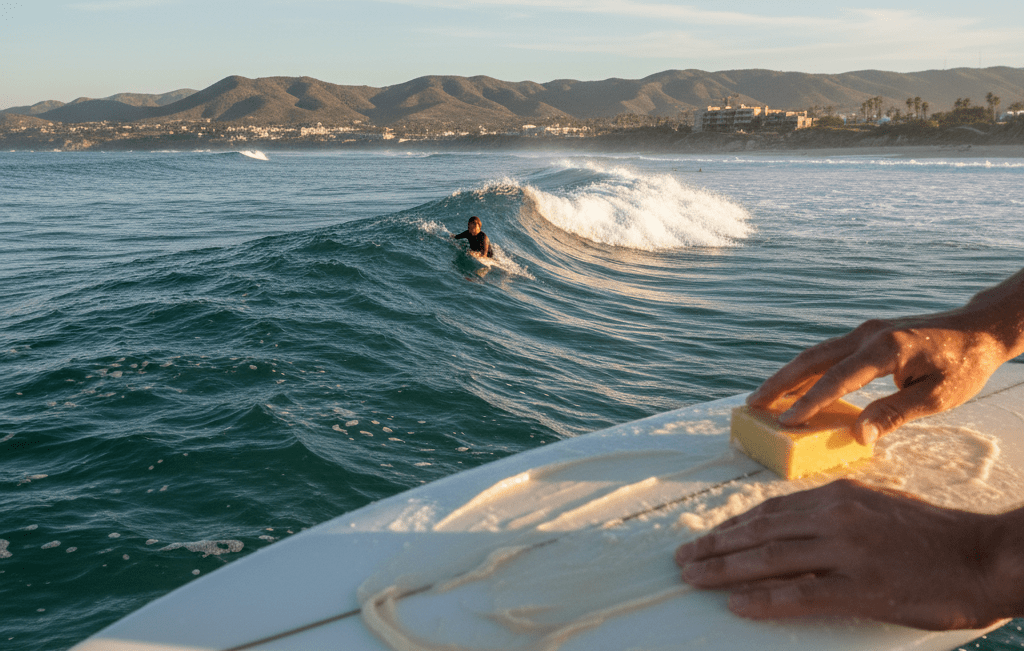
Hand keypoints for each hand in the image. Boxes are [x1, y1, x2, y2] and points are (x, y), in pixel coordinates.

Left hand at [675, 479, 1016, 629]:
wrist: (984, 554)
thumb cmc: (933, 533)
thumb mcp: (877, 505)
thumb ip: (834, 513)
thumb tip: (794, 528)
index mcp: (837, 496)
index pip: (769, 511)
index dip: (732, 527)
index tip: (706, 538)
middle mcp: (835, 517)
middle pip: (759, 532)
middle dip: (715, 546)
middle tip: (682, 558)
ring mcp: (846, 552)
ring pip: (770, 560)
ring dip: (725, 570)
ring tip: (694, 577)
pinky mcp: (862, 587)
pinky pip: (801, 595)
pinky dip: (765, 600)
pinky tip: (738, 605)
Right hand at [748, 268, 1023, 444]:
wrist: (982, 328)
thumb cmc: (966, 364)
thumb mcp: (938, 396)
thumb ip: (895, 413)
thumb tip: (857, 435)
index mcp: (886, 348)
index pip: (838, 378)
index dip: (809, 401)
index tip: (785, 421)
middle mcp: (869, 335)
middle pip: (812, 359)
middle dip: (779, 383)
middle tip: (752, 406)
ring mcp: (865, 331)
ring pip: (815, 353)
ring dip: (786, 375)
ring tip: (762, 397)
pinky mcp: (868, 335)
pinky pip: (828, 353)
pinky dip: (806, 369)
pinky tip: (795, 385)